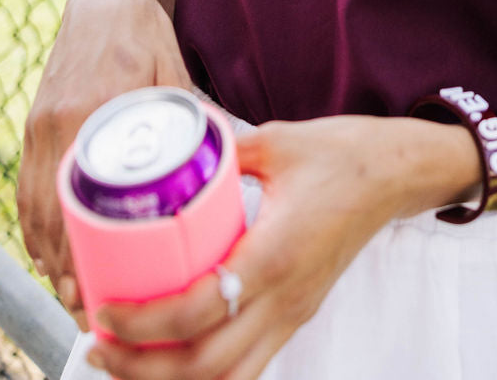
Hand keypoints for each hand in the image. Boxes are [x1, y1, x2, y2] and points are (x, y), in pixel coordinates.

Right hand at [17, 0, 192, 328]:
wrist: (107, 0)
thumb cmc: (150, 37)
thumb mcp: (175, 72)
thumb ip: (195, 117)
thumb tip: (224, 164)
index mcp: (96, 107)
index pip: (78, 194)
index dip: (80, 246)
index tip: (94, 284)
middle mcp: (60, 120)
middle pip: (51, 210)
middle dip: (63, 263)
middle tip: (85, 302)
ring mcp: (41, 124)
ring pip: (34, 203)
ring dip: (46, 250)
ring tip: (69, 288)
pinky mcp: (34, 124)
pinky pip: (26, 185)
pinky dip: (33, 222)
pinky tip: (48, 250)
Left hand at [82, 116, 403, 379]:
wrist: (398, 173)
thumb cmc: (343, 154)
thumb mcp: (277, 141)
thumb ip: (223, 151)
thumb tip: (174, 155)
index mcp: (276, 254)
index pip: (200, 311)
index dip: (144, 322)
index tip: (105, 309)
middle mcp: (286, 298)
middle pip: (205, 368)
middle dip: (140, 370)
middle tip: (97, 346)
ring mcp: (295, 313)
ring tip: (124, 362)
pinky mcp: (298, 314)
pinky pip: (247, 367)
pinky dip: (203, 376)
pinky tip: (171, 358)